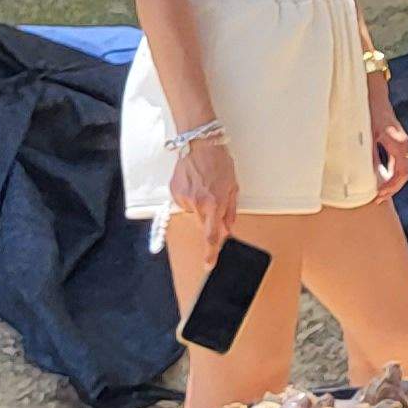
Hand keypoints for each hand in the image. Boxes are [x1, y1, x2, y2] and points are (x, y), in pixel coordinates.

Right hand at [167, 135, 239, 261]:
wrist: (199, 143)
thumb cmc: (220, 162)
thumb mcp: (233, 187)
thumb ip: (230, 210)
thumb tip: (227, 229)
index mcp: (214, 203)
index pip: (212, 235)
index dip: (211, 252)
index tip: (208, 264)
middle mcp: (197, 203)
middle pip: (203, 223)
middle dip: (209, 216)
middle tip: (214, 197)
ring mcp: (183, 198)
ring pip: (193, 212)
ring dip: (199, 204)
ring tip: (204, 184)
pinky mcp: (174, 191)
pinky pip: (184, 202)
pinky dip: (190, 196)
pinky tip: (194, 182)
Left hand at [367, 79, 407, 195]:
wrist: (372, 93)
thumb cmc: (366, 111)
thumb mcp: (364, 135)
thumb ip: (367, 155)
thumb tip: (364, 177)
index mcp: (397, 143)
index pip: (401, 173)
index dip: (391, 187)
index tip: (378, 195)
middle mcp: (402, 143)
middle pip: (403, 174)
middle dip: (391, 188)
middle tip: (376, 199)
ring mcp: (401, 141)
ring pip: (401, 168)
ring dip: (390, 181)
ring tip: (377, 192)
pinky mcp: (396, 140)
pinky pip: (397, 161)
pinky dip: (389, 172)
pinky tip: (378, 178)